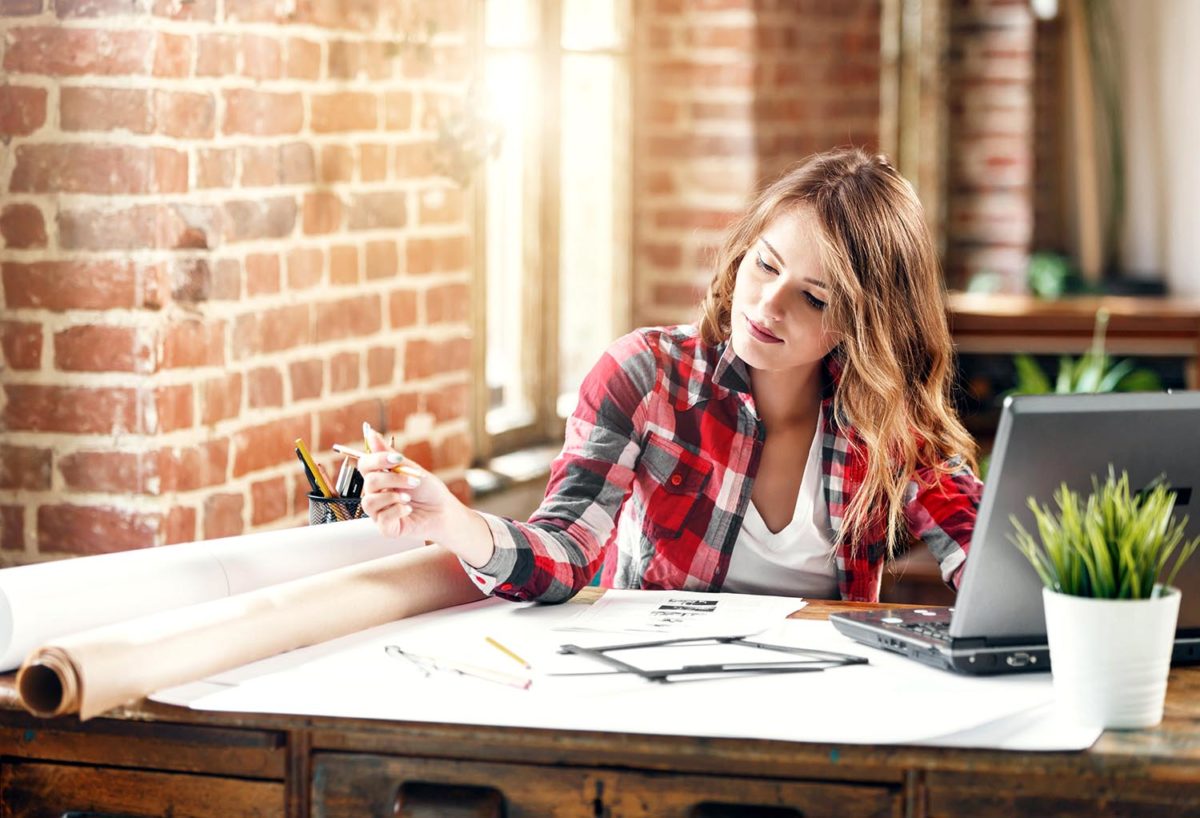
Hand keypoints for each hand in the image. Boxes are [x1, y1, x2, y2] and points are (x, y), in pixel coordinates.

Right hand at [358, 423, 457, 543]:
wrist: (444, 511)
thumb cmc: (429, 491)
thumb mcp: (410, 468)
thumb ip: (389, 455)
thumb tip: (371, 433)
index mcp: (380, 478)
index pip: (365, 465)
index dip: (377, 459)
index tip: (396, 459)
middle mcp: (376, 495)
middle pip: (368, 482)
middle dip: (393, 479)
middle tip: (414, 482)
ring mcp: (379, 512)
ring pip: (369, 502)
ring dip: (393, 496)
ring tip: (409, 498)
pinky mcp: (386, 528)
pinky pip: (382, 518)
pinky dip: (398, 511)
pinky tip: (409, 510)